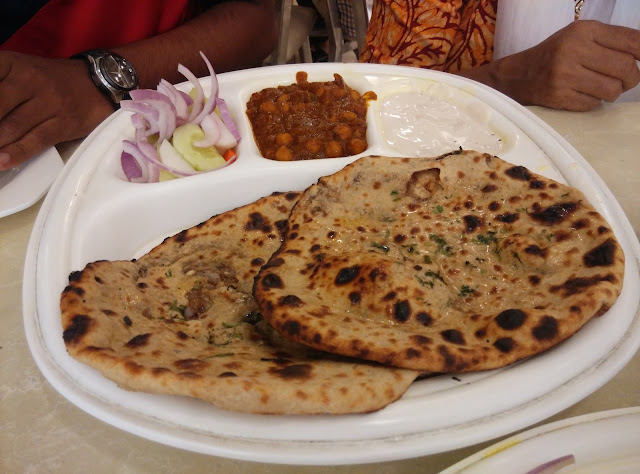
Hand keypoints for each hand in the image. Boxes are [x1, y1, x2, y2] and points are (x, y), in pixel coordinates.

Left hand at [0, 52, 113, 169]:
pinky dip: (15, 153)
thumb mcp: (17, 72)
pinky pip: (35, 140)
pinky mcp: (64, 123)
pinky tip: (1, 162)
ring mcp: (48, 102)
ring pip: (10, 127)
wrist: (98, 83)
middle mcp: (28, 80)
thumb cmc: (50, 80)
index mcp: (9, 64)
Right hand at [494, 20, 639, 110]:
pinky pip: (593, 104)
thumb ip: (611, 41)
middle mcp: (574, 51)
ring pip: (612, 90)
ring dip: (613, 92)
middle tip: (625, 80)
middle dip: (631, 78)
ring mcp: (565, 75)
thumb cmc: (555, 54)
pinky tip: (582, 94)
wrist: (519, 75)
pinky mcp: (559, 96)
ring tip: (602, 87)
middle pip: (626, 68)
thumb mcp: (580, 37)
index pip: (632, 41)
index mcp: (583, 31)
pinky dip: (593, 101)